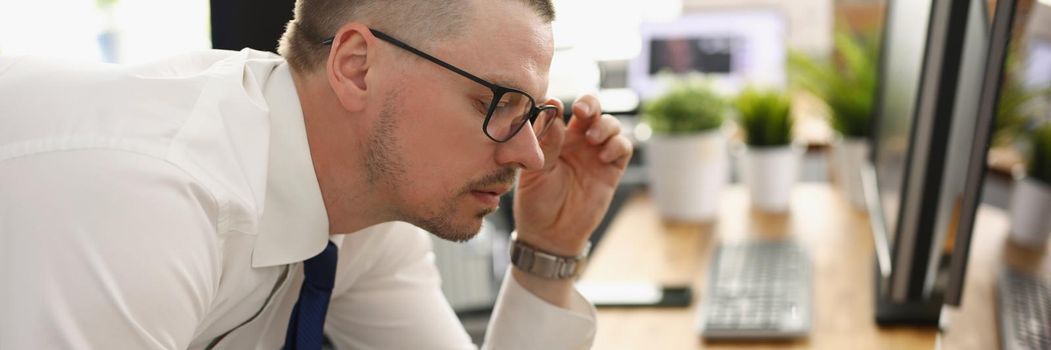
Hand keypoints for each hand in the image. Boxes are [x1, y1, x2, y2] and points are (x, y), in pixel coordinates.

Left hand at [513, 94, 632, 255]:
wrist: (550, 234)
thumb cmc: (536, 202)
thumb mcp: (535, 172)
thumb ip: (546, 143)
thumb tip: (553, 111)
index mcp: (554, 138)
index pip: (561, 111)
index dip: (560, 104)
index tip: (555, 106)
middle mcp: (576, 141)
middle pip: (591, 110)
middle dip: (590, 104)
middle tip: (583, 111)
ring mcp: (595, 154)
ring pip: (610, 125)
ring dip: (605, 125)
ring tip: (593, 138)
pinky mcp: (611, 170)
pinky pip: (623, 148)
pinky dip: (618, 145)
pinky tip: (604, 155)